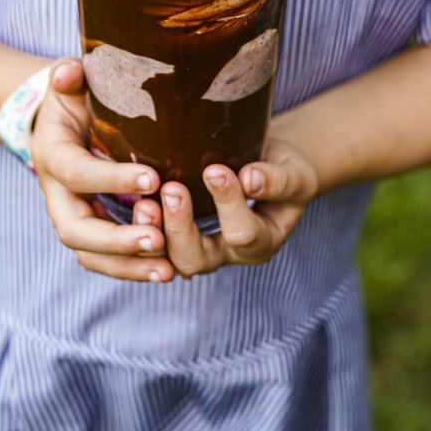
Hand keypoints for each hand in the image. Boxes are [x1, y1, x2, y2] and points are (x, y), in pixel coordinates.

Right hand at [31, 58, 174, 282]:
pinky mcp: (93, 229)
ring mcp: (74, 215)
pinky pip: (106, 260)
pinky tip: (170, 270)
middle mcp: (57, 193)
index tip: (154, 180)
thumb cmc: (75, 100)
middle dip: (116, 240)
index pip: (77, 173)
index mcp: (53, 154)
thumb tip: (70, 72)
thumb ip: (68, 76)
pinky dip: (134, 269)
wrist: (65, 123)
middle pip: (75, 229)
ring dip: (128, 266)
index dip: (111, 179)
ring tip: (168, 269)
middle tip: (158, 239)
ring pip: (91, 254)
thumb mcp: (70, 83)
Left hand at [159, 140, 318, 277]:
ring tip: (145, 203)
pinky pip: (156, 242)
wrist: (273, 171)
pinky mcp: (181, 236)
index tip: (215, 170)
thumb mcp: (294, 174)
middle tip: (172, 190)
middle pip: (197, 259)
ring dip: (155, 232)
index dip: (228, 204)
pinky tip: (136, 199)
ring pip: (169, 257)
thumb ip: (277, 180)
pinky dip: (143, 227)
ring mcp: (202, 249)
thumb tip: (250, 179)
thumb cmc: (285, 171)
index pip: (243, 234)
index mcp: (263, 242)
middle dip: (181, 227)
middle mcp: (229, 254)